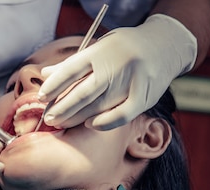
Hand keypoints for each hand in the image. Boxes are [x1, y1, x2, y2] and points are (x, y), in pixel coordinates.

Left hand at [38, 14, 196, 130]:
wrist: (167, 44)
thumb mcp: (99, 47)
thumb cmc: (125, 48)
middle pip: (83, 92)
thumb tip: (45, 74)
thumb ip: (74, 63)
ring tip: (62, 124)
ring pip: (100, 105)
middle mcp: (117, 64)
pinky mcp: (145, 96)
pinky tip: (90, 125)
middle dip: (62, 108)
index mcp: (102, 50)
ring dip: (77, 117)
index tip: (41, 97)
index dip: (54, 85)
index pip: (72, 69)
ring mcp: (132, 81)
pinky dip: (104, 122)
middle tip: (48, 119)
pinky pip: (122, 115)